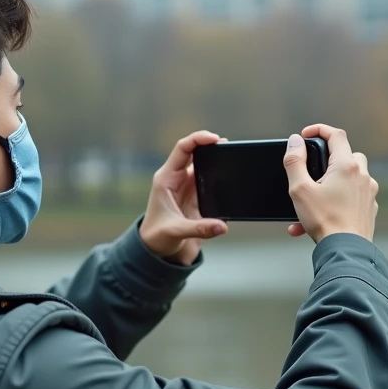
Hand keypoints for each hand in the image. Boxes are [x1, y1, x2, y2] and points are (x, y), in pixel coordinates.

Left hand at [140, 130, 228, 264]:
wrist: (155, 249)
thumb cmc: (157, 236)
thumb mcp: (176, 231)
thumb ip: (199, 229)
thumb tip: (222, 226)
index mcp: (166, 179)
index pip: (182, 149)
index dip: (198, 139)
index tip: (215, 139)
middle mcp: (176, 178)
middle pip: (194, 153)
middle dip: (210, 146)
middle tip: (228, 146)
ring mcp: (186, 186)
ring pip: (203, 165)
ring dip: (216, 160)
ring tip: (232, 157)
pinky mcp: (195, 196)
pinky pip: (209, 180)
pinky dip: (219, 176)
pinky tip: (229, 177)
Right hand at [283, 124, 378, 242]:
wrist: (347, 250)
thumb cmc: (324, 220)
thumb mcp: (300, 189)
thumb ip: (295, 161)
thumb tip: (295, 141)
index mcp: (347, 166)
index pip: (336, 135)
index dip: (319, 130)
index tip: (305, 136)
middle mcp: (362, 176)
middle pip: (347, 155)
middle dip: (328, 159)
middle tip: (311, 171)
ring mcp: (368, 192)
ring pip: (350, 177)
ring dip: (330, 184)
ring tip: (310, 204)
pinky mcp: (369, 208)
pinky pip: (352, 197)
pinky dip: (337, 202)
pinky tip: (321, 217)